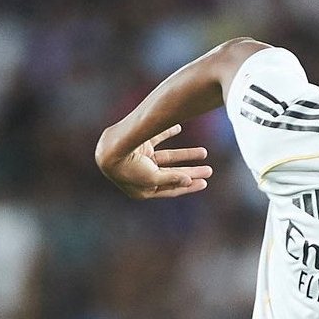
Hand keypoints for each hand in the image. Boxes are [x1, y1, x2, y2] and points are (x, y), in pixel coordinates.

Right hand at [96, 124, 213, 198]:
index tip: (205, 182)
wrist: (109, 148)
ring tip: (204, 153)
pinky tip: (178, 127)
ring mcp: (140, 159)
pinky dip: (167, 132)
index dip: (188, 187)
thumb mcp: (153, 178)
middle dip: (191, 172)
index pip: (170, 189)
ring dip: (185, 155)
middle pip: (172, 174)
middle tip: (210, 170)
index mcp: (142, 190)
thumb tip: (189, 181)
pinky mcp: (139, 144)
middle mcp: (141, 176)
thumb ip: (172, 179)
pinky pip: (156, 137)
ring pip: (168, 158)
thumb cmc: (130, 168)